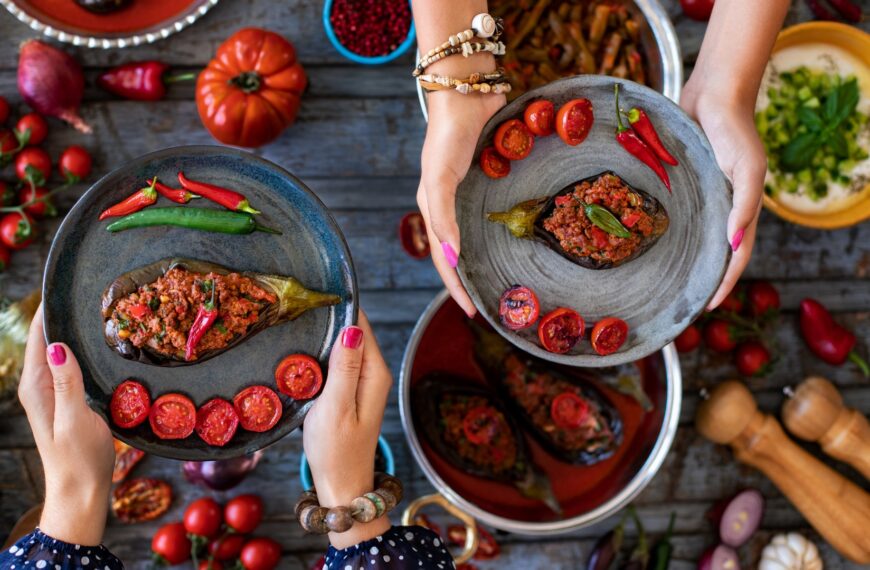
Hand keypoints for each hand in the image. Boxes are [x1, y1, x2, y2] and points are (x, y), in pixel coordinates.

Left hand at [17, 304, 114, 545]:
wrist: (82, 491)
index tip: (68, 282)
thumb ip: (67, 382)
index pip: (38, 336)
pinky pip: (71, 363)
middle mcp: (40, 385)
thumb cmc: (78, 458)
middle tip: (93, 289)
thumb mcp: (75, 419)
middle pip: (47, 338)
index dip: (49, 308)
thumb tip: (56, 344)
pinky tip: (102, 342)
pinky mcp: (67, 398)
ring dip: (76, 329)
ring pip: (61, 349)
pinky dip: (83, 347)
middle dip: (64, 313)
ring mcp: (53, 391)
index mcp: (35, 386)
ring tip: (99, 307)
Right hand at [303, 311, 392, 548]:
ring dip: (327, 334)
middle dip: (332, 317)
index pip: (362, 326)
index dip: (342, 307)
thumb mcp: (336, 407)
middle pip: (355, 332)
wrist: (342, 485)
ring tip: (299, 318)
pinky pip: (341, 361)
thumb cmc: (336, 450)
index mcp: (374, 373)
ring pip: (346, 346)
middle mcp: (374, 374)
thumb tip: (352, 329)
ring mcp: (364, 382)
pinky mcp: (352, 391)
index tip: (317, 291)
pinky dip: (325, 352)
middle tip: (300, 303)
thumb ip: (344, 368)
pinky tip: (306, 348)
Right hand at [418, 90, 504, 316]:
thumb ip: (442, 218)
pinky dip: (502, 229)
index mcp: (433, 208)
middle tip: (491, 304)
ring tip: (504, 279)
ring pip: (478, 234)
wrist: (465, 93)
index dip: (455, 287)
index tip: (472, 312)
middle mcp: (451, 204)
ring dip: (486, 257)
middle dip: (470, 280)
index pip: (444, 259)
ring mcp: (470, 191)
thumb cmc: (446, 137)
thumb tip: (453, 258)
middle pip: (460, 252)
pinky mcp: (490, 176)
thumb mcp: (438, 180)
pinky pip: (495, 210)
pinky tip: (517, 238)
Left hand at [681, 84, 766, 309]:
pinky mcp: (679, 180)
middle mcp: (719, 204)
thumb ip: (745, 204)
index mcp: (740, 207)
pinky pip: (670, 209)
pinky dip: (661, 227)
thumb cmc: (734, 129)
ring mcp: (699, 193)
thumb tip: (734, 243)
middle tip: (678, 301)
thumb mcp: (749, 168)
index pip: (734, 256)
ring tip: (659, 279)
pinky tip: (643, 240)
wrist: (714, 92)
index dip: (723, 282)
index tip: (706, 306)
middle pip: (710, 250)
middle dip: (698, 276)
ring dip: (679, 255)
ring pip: (689, 232)